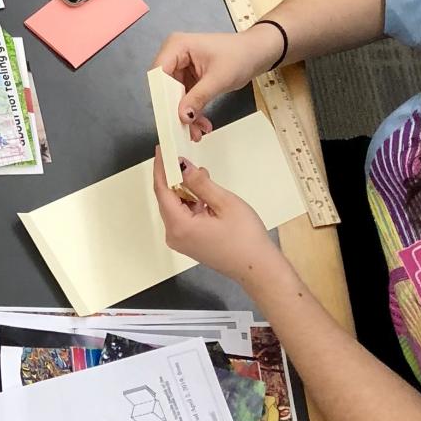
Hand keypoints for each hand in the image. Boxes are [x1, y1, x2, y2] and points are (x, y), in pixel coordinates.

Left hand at [151, 152, 284, 284]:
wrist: (259, 269)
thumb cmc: (247, 239)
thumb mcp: (225, 203)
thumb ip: (200, 183)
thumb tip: (183, 167)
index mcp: (179, 226)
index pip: (162, 190)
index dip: (161, 168)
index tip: (162, 150)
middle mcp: (174, 235)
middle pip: (167, 199)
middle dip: (175, 178)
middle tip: (183, 159)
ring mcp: (181, 241)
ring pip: (176, 207)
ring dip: (186, 191)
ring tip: (202, 178)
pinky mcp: (189, 243)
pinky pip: (183, 217)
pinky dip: (191, 203)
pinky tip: (205, 196)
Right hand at [152, 27, 283, 139]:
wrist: (257, 54)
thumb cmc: (241, 56)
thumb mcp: (219, 79)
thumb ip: (198, 97)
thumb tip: (182, 116)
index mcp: (177, 45)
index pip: (159, 73)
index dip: (162, 95)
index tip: (169, 116)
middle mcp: (174, 55)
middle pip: (166, 87)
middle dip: (177, 109)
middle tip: (185, 130)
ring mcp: (181, 66)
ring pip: (175, 96)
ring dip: (186, 114)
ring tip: (198, 131)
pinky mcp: (189, 77)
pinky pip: (185, 97)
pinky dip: (193, 111)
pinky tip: (201, 123)